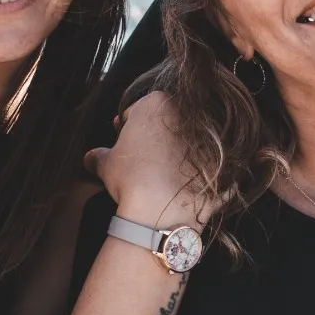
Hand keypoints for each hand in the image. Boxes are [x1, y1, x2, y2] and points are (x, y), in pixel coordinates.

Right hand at [83, 92, 208, 228]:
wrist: (162, 211)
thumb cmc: (131, 179)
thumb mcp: (106, 164)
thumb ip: (98, 156)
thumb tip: (91, 158)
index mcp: (156, 104)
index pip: (137, 111)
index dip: (127, 128)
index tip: (123, 143)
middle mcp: (186, 114)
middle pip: (166, 124)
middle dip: (155, 139)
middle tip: (141, 160)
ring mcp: (208, 138)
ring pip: (189, 143)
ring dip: (177, 156)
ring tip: (162, 178)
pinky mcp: (223, 164)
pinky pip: (212, 168)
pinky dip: (202, 177)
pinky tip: (186, 191)